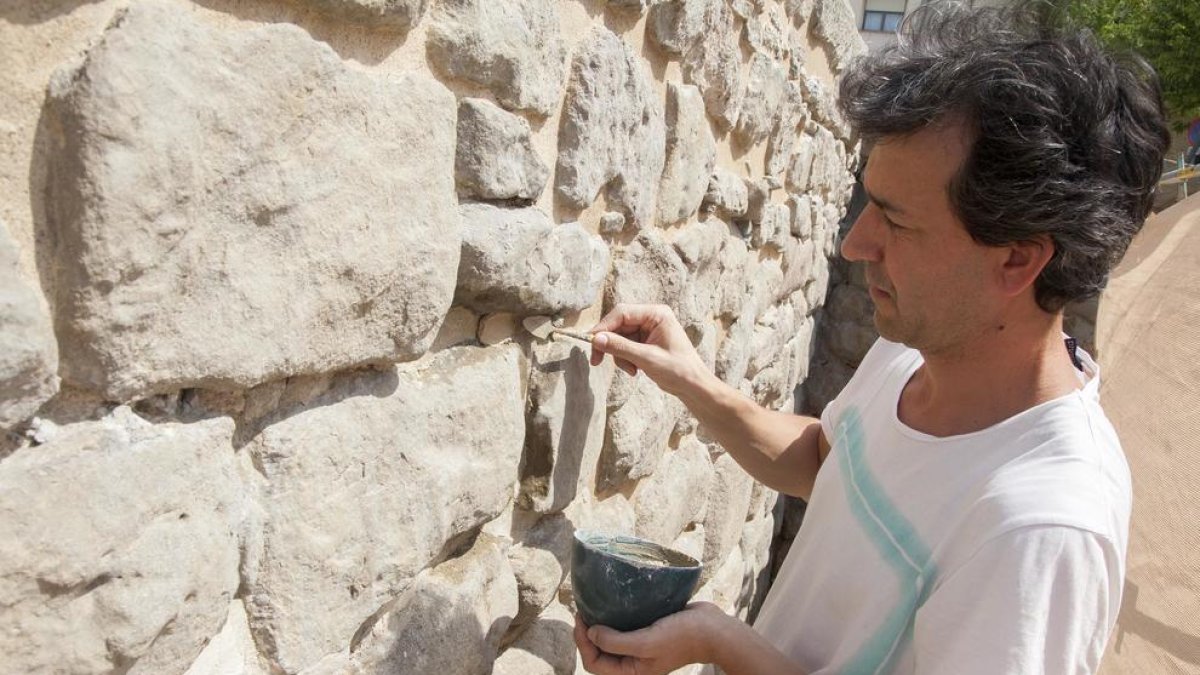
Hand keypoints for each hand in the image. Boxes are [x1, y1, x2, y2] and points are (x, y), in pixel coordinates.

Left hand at [574, 602, 726, 674]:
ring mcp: (641, 646)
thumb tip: (591, 633)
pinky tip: (610, 603)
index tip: (580, 618)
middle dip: (586, 633)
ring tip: (591, 605)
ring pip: (610, 638)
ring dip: (598, 624)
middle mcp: (634, 661)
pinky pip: (623, 627)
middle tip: (582, 609)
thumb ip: (616, 642)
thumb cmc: (682, 637)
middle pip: (599, 651)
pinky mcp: (647, 630)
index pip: (594, 663)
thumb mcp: (647, 643)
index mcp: (632, 671)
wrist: (713, 628)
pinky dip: (613, 617)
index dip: (582, 642)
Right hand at [589, 304, 710, 397]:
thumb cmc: (678, 369)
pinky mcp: (645, 341)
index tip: (591, 342)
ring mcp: (648, 329)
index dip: (604, 327)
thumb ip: (620, 347)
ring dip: (619, 356)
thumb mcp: (646, 358)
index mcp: (656, 314)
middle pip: (617, 325)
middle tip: (597, 361)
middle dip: (610, 345)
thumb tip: (596, 339)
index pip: (622, 313)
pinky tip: (635, 371)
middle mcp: (651, 317)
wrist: (693, 385)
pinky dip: (624, 359)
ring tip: (631, 370)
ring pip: (619, 337)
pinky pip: (625, 346)